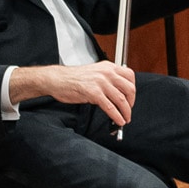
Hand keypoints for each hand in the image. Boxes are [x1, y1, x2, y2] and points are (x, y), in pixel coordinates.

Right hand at [14, 62, 135, 124]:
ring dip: (126, 112)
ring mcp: (101, 83)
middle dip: (131, 103)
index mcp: (108, 67)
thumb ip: (108, 79)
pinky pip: (110, 107)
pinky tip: (118, 120)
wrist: (56, 79)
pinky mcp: (94, 93)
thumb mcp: (95, 73)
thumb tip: (120, 92)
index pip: (130, 77)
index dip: (133, 90)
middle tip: (128, 110)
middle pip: (129, 89)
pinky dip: (117, 116)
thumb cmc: (73, 78)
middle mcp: (107, 73)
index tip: (131, 98)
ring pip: (121, 100)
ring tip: (125, 119)